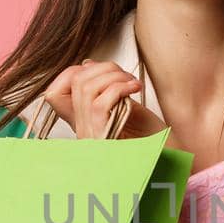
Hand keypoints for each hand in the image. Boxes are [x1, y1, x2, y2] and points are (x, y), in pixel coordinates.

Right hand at [42, 60, 166, 139]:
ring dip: (114, 76)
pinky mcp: (104, 136)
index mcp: (84, 122)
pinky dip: (119, 88)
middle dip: (103, 68)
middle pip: (75, 83)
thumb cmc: (150, 136)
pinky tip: (134, 88)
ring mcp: (91, 134)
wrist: (168, 157)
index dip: (73, 73)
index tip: (102, 71)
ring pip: (87, 89)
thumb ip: (105, 88)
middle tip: (125, 75)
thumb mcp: (124, 106)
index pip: (54, 93)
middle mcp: (83, 130)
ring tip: (132, 82)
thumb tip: (87, 65)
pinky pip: (100, 103)